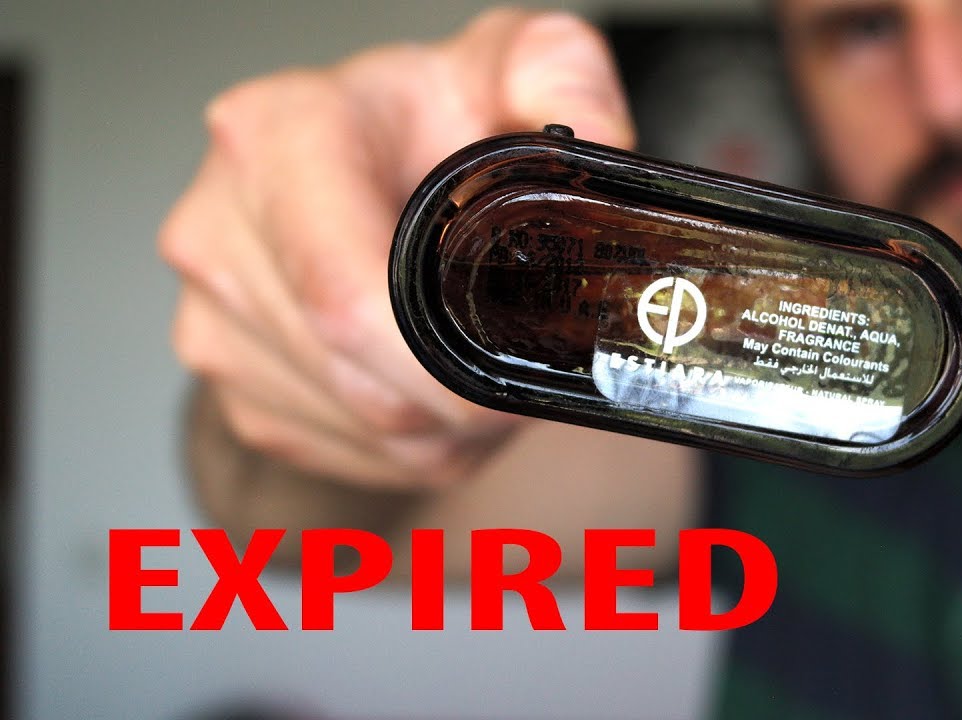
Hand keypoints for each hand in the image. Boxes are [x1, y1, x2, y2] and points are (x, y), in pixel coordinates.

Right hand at [159, 8, 633, 488]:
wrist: (352, 166)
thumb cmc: (422, 120)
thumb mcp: (507, 63)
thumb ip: (562, 75)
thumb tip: (599, 137)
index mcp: (276, 138)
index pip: (344, 294)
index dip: (440, 363)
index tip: (511, 372)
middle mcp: (219, 229)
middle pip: (359, 377)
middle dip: (460, 401)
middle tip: (522, 377)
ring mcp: (213, 317)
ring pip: (360, 426)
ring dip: (442, 426)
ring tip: (478, 365)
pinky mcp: (232, 386)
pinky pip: (342, 452)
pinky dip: (408, 445)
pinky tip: (432, 389)